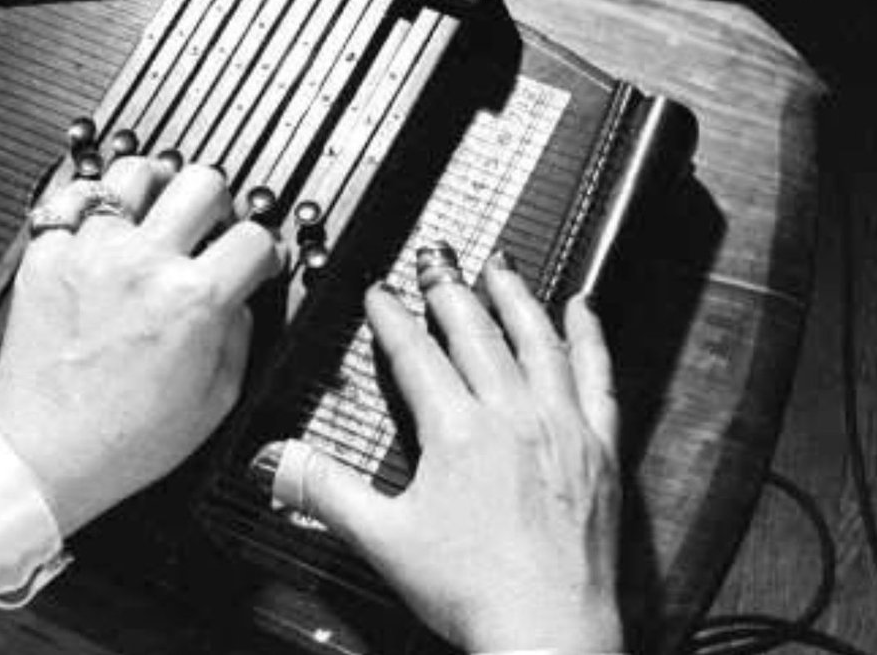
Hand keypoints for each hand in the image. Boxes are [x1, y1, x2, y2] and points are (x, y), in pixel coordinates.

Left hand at [0, 157, 282, 534]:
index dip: (265, 251)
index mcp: (193, 300)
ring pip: (136, 170)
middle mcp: (144, 263)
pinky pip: (75, 197)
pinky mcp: (48, 252)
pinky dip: (95, 205)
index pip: (256, 237)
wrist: (43, 450)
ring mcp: (92, 250)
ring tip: (157, 210)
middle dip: (219, 204)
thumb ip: (239, 336)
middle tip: (210, 228)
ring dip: (157, 188)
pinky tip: (105, 224)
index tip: (256, 260)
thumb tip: (242, 296)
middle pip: (203, 182)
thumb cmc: (121, 439)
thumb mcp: (215, 402)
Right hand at [268, 248, 621, 651]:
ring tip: (502, 268)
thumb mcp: (382, 538)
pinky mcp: (599, 449)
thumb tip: (277, 463)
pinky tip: (583, 312)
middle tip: (435, 259)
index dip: (391, 317)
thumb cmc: (476, 591)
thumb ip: (325, 492)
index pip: (416, 354)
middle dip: (449, 290)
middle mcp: (513, 416)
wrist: (549, 632)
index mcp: (457, 431)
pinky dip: (588, 337)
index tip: (380, 294)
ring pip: (537, 341)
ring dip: (515, 298)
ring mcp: (562, 428)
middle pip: (476, 332)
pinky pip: (597, 375)